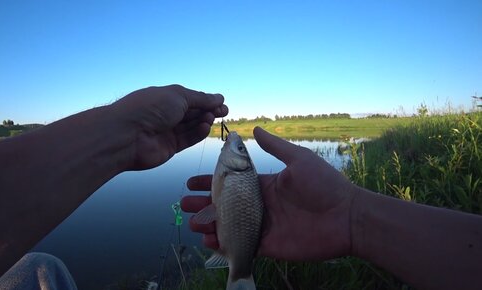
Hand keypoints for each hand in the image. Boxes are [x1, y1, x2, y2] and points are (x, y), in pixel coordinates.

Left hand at [110, 85, 227, 169]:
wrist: (128, 135)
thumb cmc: (150, 108)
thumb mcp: (178, 96)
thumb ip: (200, 98)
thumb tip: (218, 98)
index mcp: (166, 98)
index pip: (191, 99)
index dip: (207, 101)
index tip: (222, 103)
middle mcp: (166, 114)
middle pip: (193, 113)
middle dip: (208, 111)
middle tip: (224, 112)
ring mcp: (167, 131)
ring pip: (191, 126)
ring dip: (203, 121)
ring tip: (210, 119)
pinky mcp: (170, 147)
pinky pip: (187, 139)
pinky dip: (198, 134)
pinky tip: (206, 128)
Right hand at [182, 127, 355, 260]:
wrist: (347, 216)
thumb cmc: (324, 185)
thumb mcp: (298, 160)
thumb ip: (275, 147)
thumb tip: (254, 129)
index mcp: (265, 185)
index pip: (231, 184)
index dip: (210, 182)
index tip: (191, 182)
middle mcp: (260, 205)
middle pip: (225, 206)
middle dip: (203, 205)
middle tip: (184, 205)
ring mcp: (263, 226)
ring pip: (228, 226)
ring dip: (209, 225)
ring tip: (192, 223)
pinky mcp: (269, 245)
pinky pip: (241, 246)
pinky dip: (223, 245)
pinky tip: (209, 241)